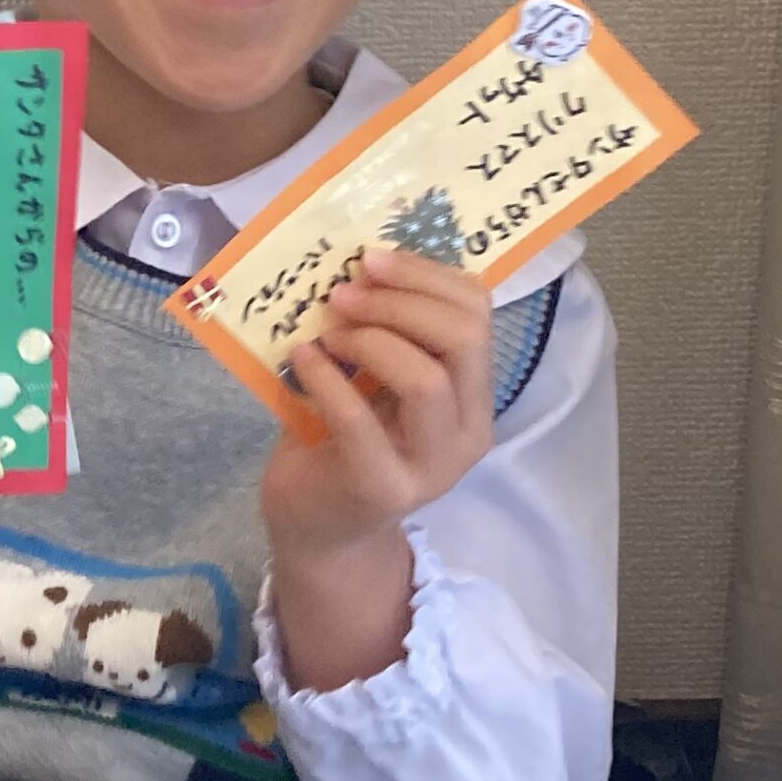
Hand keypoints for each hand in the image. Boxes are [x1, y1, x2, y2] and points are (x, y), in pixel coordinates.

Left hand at [261, 244, 492, 694]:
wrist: (318, 523)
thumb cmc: (345, 436)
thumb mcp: (378, 377)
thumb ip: (388, 330)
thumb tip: (365, 257)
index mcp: (474, 393)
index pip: (479, 314)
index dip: (428, 275)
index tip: (372, 258)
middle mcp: (468, 430)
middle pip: (463, 339)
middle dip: (400, 301)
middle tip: (345, 292)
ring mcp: (430, 465)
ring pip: (426, 379)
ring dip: (370, 338)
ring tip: (328, 330)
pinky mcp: (380, 487)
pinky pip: (357, 417)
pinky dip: (324, 376)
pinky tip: (302, 359)